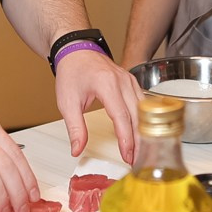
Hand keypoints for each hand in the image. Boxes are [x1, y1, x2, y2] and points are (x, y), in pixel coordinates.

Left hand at [52, 47, 140, 163]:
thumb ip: (74, 127)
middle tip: (136, 160)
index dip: (126, 139)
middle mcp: (122, 81)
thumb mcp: (67, 101)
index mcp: (106, 84)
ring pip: (143, 111)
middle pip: (138, 115)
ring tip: (140, 152)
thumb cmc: (72, 72)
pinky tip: (141, 134)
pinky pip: (142, 104)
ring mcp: (129, 80)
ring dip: (143, 132)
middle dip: (138, 140)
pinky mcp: (131, 83)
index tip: (127, 156)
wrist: (76, 51)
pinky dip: (143, 121)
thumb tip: (77, 149)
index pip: (122, 116)